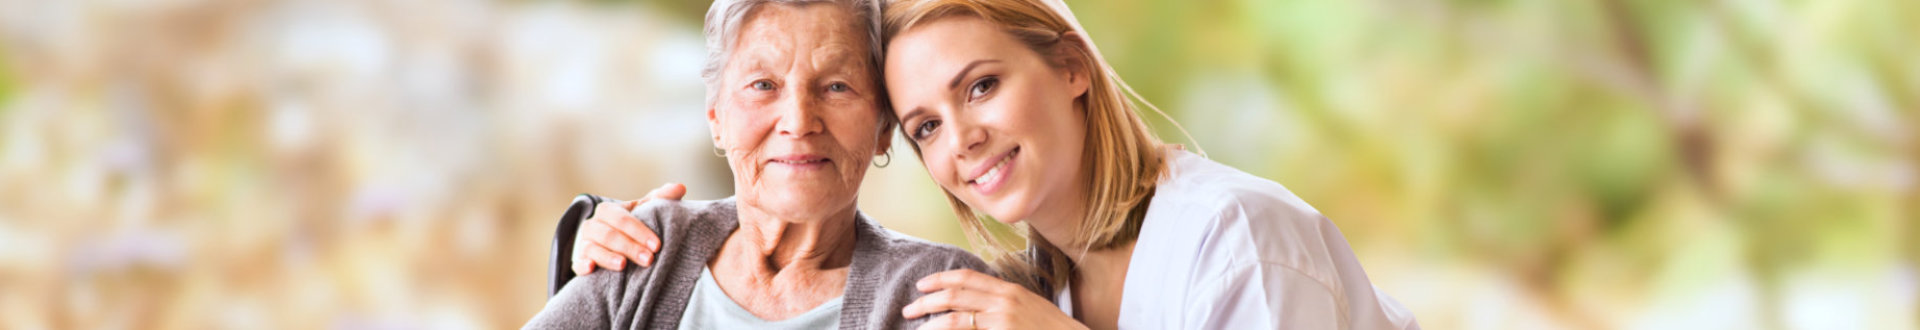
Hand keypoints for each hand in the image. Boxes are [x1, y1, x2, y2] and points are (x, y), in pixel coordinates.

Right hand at [570, 183, 685, 274]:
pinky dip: (582, 265)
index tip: (657, 245)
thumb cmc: (630, 225)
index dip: (639, 231)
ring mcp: (584, 244)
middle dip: (630, 247)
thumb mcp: (643, 210)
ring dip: (608, 257)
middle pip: (609, 235)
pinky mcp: (579, 261)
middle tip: (649, 259)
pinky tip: (591, 269)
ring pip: (593, 248)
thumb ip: (660, 199)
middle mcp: (592, 225)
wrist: (609, 242)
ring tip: (624, 265)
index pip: (622, 219)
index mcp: (608, 211)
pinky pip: (577, 263)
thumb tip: (680, 187)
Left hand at [904, 269, 1087, 329]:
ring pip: (956, 317)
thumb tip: (978, 305)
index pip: (968, 277)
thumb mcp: (1029, 309)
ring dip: (931, 322)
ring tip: (917, 327)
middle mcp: (1004, 301)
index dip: (941, 279)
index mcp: (1009, 290)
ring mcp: (1003, 320)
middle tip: (910, 309)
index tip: (923, 285)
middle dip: (928, 301)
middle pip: (955, 294)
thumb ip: (1005, 303)